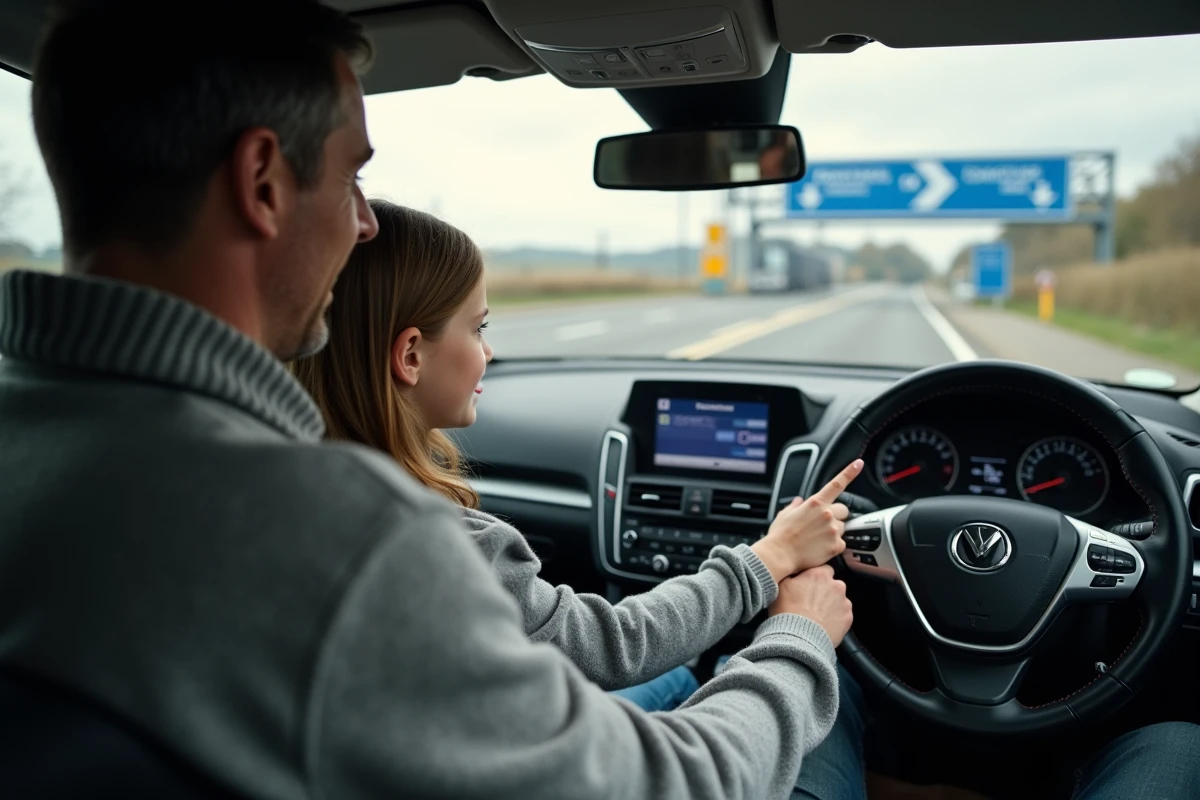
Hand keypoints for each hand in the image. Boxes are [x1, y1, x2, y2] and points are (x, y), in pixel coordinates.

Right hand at [751, 459, 863, 581]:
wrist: (780, 555)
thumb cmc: (780, 536)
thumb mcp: (785, 515)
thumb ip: (795, 506)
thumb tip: (798, 502)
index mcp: (815, 503)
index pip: (836, 484)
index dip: (850, 472)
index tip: (859, 463)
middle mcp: (827, 514)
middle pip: (843, 511)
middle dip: (836, 516)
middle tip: (822, 525)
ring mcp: (833, 530)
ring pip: (842, 528)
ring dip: (833, 532)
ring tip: (817, 539)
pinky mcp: (836, 545)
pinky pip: (841, 544)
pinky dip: (833, 547)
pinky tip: (820, 549)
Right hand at [768, 565, 852, 646]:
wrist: (799, 638)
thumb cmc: (787, 610)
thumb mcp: (781, 586)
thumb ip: (792, 575)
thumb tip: (794, 574)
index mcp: (819, 574)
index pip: (823, 569)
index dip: (815, 578)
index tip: (809, 585)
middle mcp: (836, 585)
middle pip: (833, 584)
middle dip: (825, 591)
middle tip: (812, 602)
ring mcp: (844, 602)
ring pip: (839, 599)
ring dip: (831, 604)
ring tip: (818, 615)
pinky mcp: (848, 617)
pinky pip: (843, 614)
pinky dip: (836, 617)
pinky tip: (825, 624)